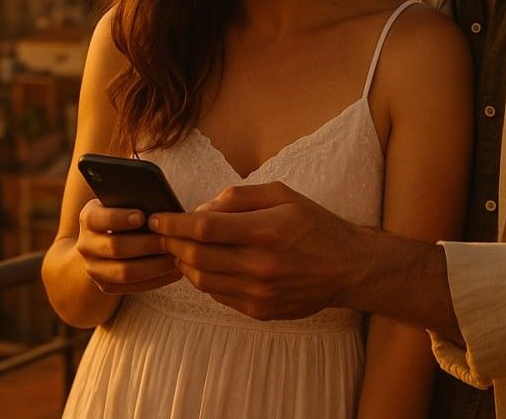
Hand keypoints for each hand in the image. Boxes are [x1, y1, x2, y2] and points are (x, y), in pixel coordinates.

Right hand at [76, 198, 181, 294]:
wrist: (103, 242)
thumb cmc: (123, 215)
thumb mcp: (121, 204)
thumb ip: (133, 203)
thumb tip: (159, 207)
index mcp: (88, 219)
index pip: (96, 219)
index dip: (119, 218)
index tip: (142, 216)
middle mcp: (85, 245)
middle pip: (115, 247)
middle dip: (146, 244)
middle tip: (170, 239)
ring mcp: (94, 268)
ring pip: (125, 272)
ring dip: (155, 266)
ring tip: (176, 257)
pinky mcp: (106, 286)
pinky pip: (133, 287)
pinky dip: (157, 280)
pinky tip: (175, 272)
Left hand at [149, 182, 359, 319]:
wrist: (347, 268)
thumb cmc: (314, 225)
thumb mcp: (281, 195)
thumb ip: (238, 197)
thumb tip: (202, 209)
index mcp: (264, 231)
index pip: (204, 228)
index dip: (174, 223)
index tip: (157, 218)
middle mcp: (259, 265)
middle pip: (196, 256)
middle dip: (171, 243)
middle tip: (160, 233)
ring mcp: (258, 293)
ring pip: (202, 280)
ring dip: (183, 263)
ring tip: (179, 249)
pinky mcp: (259, 311)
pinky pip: (218, 296)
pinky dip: (203, 280)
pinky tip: (204, 266)